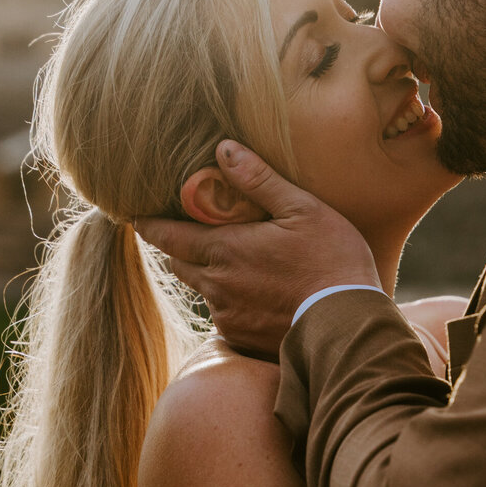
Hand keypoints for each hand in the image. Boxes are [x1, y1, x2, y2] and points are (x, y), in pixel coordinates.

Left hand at [134, 141, 380, 356]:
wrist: (347, 325)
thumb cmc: (331, 260)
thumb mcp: (302, 208)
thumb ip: (259, 179)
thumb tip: (224, 148)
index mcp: (224, 249)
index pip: (167, 236)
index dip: (149, 225)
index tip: (138, 218)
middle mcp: (216, 284)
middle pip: (179, 263)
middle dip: (178, 248)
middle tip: (186, 234)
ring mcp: (227, 314)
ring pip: (201, 290)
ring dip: (207, 275)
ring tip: (230, 264)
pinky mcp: (241, 337)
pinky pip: (223, 315)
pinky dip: (230, 301)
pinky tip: (256, 294)